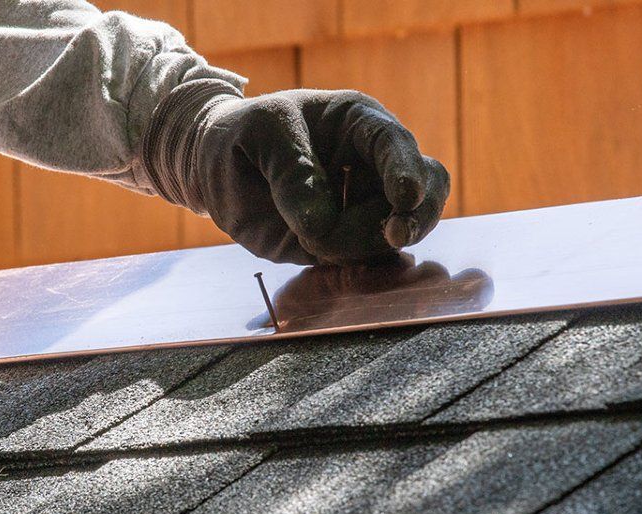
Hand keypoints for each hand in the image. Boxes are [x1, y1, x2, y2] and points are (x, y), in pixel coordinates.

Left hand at [143, 81, 449, 264]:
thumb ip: (291, 172)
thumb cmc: (244, 135)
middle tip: (395, 235)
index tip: (404, 197)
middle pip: (425, 190)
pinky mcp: (347, 242)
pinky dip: (353, 262)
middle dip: (418, 215)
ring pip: (397, 232)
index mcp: (358, 124)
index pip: (395, 143)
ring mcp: (364, 207)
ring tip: (310, 237)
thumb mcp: (260, 135)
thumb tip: (322, 224)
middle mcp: (373, 165)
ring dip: (363, 244)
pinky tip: (320, 251)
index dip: (406, 170)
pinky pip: (367, 259)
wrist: (217, 165)